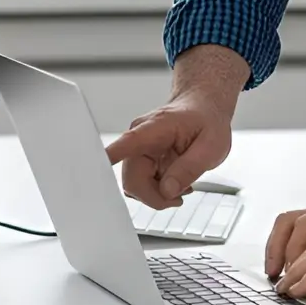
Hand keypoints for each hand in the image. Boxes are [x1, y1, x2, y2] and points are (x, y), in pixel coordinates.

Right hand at [104, 46, 246, 207]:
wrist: (203, 108)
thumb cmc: (207, 120)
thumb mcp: (212, 145)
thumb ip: (189, 168)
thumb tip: (167, 191)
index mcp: (153, 129)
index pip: (124, 146)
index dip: (107, 163)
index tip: (93, 177)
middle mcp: (138, 139)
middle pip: (132, 180)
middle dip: (155, 196)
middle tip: (179, 197)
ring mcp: (137, 150)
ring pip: (135, 186)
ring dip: (157, 194)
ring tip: (182, 185)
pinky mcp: (140, 160)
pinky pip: (141, 184)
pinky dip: (157, 191)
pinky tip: (175, 182)